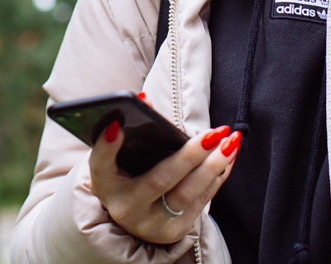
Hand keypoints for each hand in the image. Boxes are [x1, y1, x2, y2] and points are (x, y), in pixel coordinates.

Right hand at [89, 119, 240, 244]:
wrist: (132, 223)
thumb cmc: (125, 178)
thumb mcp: (116, 162)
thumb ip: (126, 134)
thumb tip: (145, 100)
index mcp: (105, 185)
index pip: (100, 164)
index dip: (106, 145)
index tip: (116, 123)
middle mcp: (126, 208)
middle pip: (159, 180)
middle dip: (190, 155)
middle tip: (214, 133)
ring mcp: (152, 223)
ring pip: (187, 193)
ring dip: (213, 165)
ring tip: (230, 140)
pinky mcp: (175, 230)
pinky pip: (201, 201)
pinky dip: (217, 176)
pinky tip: (229, 155)